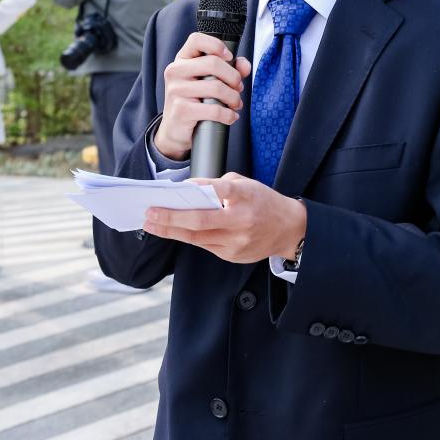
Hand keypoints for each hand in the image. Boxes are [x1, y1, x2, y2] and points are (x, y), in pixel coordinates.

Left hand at [143, 173, 306, 263]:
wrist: (289, 229)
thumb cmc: (263, 202)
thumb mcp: (247, 184)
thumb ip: (220, 185)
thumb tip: (191, 190)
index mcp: (246, 197)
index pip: (220, 190)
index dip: (198, 189)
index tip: (176, 189)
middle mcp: (241, 221)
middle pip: (200, 221)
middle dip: (171, 218)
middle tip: (150, 212)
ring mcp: (237, 241)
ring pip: (197, 237)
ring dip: (171, 230)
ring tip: (152, 223)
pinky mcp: (233, 255)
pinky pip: (205, 245)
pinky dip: (187, 237)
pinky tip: (172, 230)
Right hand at [154, 33, 250, 160]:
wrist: (175, 130)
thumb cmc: (196, 100)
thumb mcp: (210, 81)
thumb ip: (230, 69)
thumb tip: (244, 65)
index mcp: (182, 59)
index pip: (196, 39)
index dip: (216, 45)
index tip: (229, 57)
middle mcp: (175, 71)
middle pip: (213, 63)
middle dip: (234, 77)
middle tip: (238, 88)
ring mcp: (176, 90)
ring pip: (216, 88)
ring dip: (234, 98)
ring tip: (236, 104)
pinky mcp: (180, 110)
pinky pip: (213, 109)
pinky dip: (228, 115)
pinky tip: (231, 117)